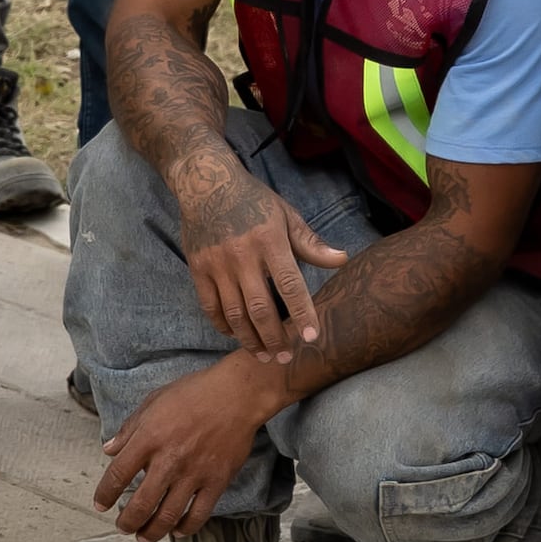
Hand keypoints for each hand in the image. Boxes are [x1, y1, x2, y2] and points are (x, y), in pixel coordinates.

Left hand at [91, 353, 279, 541]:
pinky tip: (177, 530)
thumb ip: (129, 429)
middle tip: (122, 526)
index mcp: (149, 438)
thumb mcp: (153, 402)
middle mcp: (169, 459)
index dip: (105, 494)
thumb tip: (108, 449)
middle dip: (127, 522)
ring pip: (168, 516)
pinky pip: (199, 514)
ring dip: (152, 531)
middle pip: (141, 504)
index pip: (118, 474)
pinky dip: (185, 528)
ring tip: (143, 536)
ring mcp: (194, 473)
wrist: (236, 394)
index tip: (100, 505)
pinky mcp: (216, 481)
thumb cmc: (194, 393)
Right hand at [175, 155, 345, 356]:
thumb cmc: (253, 201)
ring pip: (235, 313)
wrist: (206, 183)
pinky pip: (210, 306)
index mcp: (269, 240)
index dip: (302, 314)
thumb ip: (311, 243)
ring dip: (250, 339)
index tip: (313, 337)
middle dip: (275, 338)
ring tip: (263, 356)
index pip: (290, 285)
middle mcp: (242, 254)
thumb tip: (342, 259)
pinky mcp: (198, 268)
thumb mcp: (286, 215)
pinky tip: (235, 335)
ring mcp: (217, 263)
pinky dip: (223, 325)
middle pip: (261, 308)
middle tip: (286, 358)